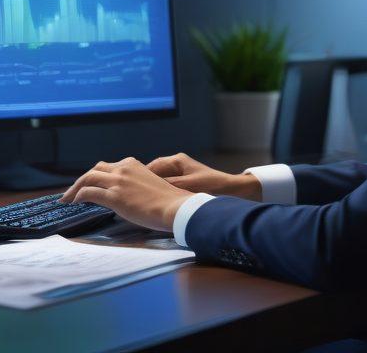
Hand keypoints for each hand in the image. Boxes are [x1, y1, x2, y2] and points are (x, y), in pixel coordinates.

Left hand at [59, 157, 194, 232]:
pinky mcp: (115, 196)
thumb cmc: (168, 201)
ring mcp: (118, 181)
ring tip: (67, 198)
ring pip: (88, 178)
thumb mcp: (150, 185)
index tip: (89, 184)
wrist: (176, 207)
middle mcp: (123, 168)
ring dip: (75, 188)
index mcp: (132, 164)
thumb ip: (136, 185)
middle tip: (73, 191)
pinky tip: (75, 203)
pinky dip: (79, 196)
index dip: (95, 175)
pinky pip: (89, 193)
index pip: (107, 167)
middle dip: (82, 180)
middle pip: (95, 170)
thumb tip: (127, 196)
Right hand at [146, 152, 261, 200]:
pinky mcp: (186, 182)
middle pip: (151, 174)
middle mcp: (176, 164)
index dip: (138, 179)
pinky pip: (167, 187)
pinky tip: (159, 205)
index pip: (149, 169)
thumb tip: (148, 189)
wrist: (236, 191)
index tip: (130, 190)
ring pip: (158, 181)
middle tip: (135, 198)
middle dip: (143, 185)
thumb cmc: (214, 187)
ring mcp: (181, 173)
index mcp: (175, 161)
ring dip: (152, 191)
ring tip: (145, 203)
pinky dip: (161, 194)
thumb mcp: (188, 187)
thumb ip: (168, 186)